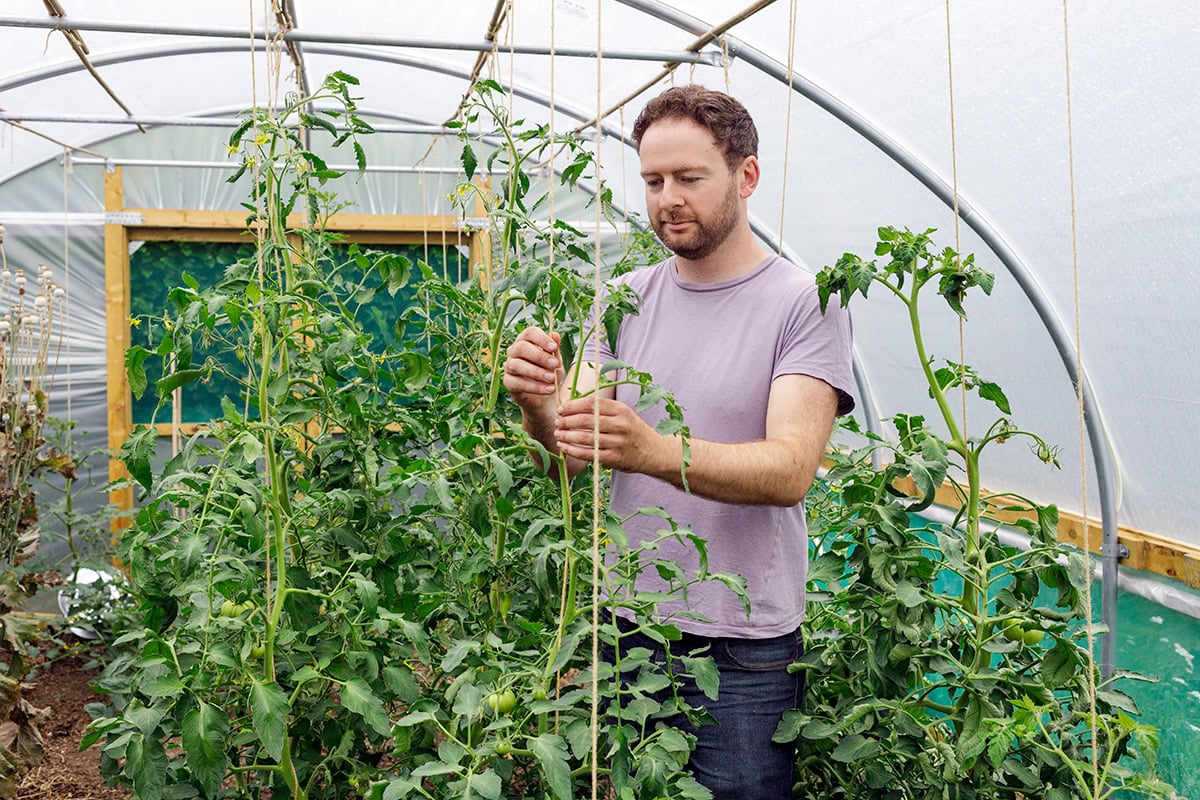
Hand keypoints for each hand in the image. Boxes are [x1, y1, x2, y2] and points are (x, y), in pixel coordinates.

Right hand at [503, 327, 561, 414]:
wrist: (545, 398)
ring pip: (517, 365)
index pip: (529, 333)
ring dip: (536, 372)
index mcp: (526, 341)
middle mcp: (514, 351)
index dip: (541, 339)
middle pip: (521, 347)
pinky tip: (549, 389)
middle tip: (555, 365)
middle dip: (539, 356)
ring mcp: (509, 366)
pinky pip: (518, 383)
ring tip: (552, 379)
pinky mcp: (508, 382)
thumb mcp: (556, 361)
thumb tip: (555, 335)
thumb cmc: (549, 374)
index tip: (554, 348)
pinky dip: (535, 387)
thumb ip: (555, 349)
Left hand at [554, 395, 668, 473]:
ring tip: (558, 434)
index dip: (573, 406)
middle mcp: (620, 425)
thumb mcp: (622, 413)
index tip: (561, 408)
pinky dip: (572, 450)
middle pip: (586, 420)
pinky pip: (587, 453)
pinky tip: (563, 447)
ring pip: (584, 437)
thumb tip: (571, 405)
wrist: (653, 451)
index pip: (592, 403)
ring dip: (567, 435)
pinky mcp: (614, 458)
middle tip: (557, 422)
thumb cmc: (632, 430)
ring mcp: (617, 442)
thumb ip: (601, 409)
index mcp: (620, 409)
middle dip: (567, 421)